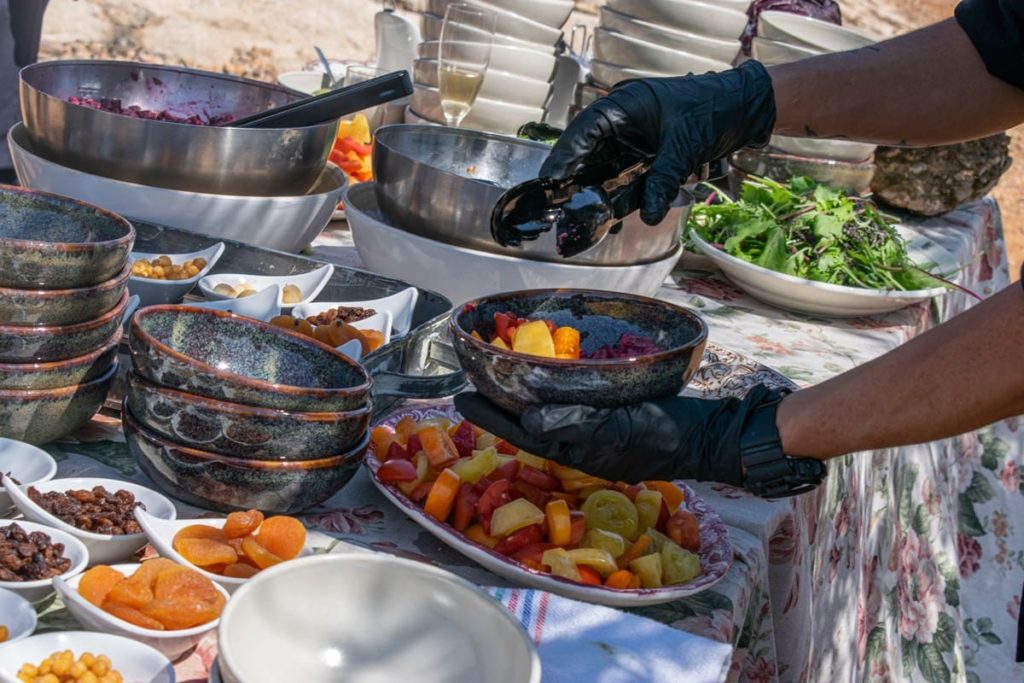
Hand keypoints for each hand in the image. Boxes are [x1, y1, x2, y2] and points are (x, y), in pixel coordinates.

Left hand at [453, 385, 785, 485]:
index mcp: (576, 450)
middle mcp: (579, 443)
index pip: (522, 432)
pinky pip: (570, 404)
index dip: (490, 415)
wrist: (707, 434)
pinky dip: (551, 390)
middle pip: (528, 422)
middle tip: (469, 380)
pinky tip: (545, 375)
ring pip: (546, 413)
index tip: (460, 396)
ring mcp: (594, 431)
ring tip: (496, 375)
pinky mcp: (610, 417)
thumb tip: (531, 418)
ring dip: (520, 395)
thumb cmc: (665, 432)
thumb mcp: (621, 428)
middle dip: (498, 404)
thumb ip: (577, 423)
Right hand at [540, 61, 775, 224]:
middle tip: (560, 212)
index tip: (551, 183)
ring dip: (595, 199)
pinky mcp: (645, 164)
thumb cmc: (713, 109)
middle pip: (587, 159)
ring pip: (604, 176)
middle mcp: (620, 127)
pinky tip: (610, 224)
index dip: (564, 159)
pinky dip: (619, 203)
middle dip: (575, 186)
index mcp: (622, 108)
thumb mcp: (686, 142)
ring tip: (580, 224)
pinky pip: (625, 186)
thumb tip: (650, 214)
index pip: (582, 133)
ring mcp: (632, 147)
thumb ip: (665, 177)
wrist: (744, 109)